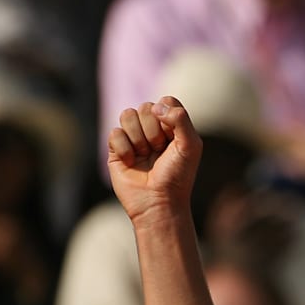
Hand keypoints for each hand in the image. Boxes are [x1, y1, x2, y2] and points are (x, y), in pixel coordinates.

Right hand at [106, 97, 202, 225]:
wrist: (159, 202)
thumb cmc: (178, 176)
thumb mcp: (190, 146)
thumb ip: (181, 119)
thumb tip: (156, 106)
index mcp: (173, 126)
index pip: (166, 101)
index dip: (168, 116)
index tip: (173, 137)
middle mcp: (153, 129)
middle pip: (146, 106)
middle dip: (154, 131)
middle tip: (159, 151)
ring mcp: (134, 138)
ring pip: (127, 115)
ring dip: (139, 138)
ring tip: (146, 156)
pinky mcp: (116, 148)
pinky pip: (114, 132)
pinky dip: (125, 148)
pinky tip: (131, 162)